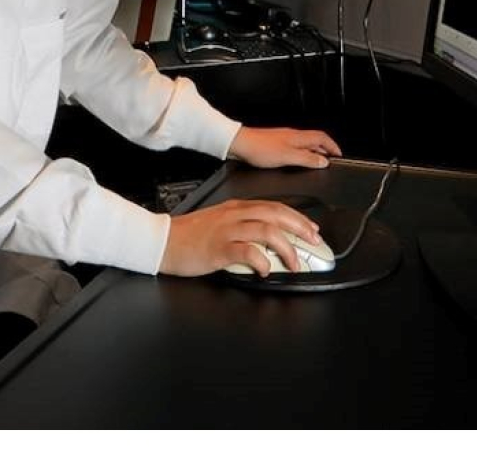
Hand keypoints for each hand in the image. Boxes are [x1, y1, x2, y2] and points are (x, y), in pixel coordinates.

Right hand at [160, 198, 321, 276]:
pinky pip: (247, 251)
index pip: (274, 206)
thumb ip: (241, 225)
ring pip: (267, 231)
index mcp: (236, 208)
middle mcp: (234, 215)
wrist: (163, 241)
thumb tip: (265, 239)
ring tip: (294, 263)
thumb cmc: (189, 236)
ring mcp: (227, 230)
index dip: (297, 217)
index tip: (310, 229)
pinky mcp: (219, 248)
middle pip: (276, 214)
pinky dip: (261, 261)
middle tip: (313, 242)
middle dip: (300, 228)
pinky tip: (265, 270)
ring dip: (286, 248)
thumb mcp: (219, 222)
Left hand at [227, 126, 341, 169]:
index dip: (333, 146)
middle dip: (325, 149)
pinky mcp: (274, 145)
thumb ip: (307, 159)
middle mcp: (292, 136)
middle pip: (315, 140)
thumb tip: (323, 161)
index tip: (339, 155)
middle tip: (331, 160)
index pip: (322, 137)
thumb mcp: (287, 157)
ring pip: (304, 144)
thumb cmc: (259, 148)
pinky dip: (301, 155)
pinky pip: (294, 149)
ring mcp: (283, 139)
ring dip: (313, 152)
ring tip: (316, 163)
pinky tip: (296, 163)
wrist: (239, 144)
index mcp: (298, 137)